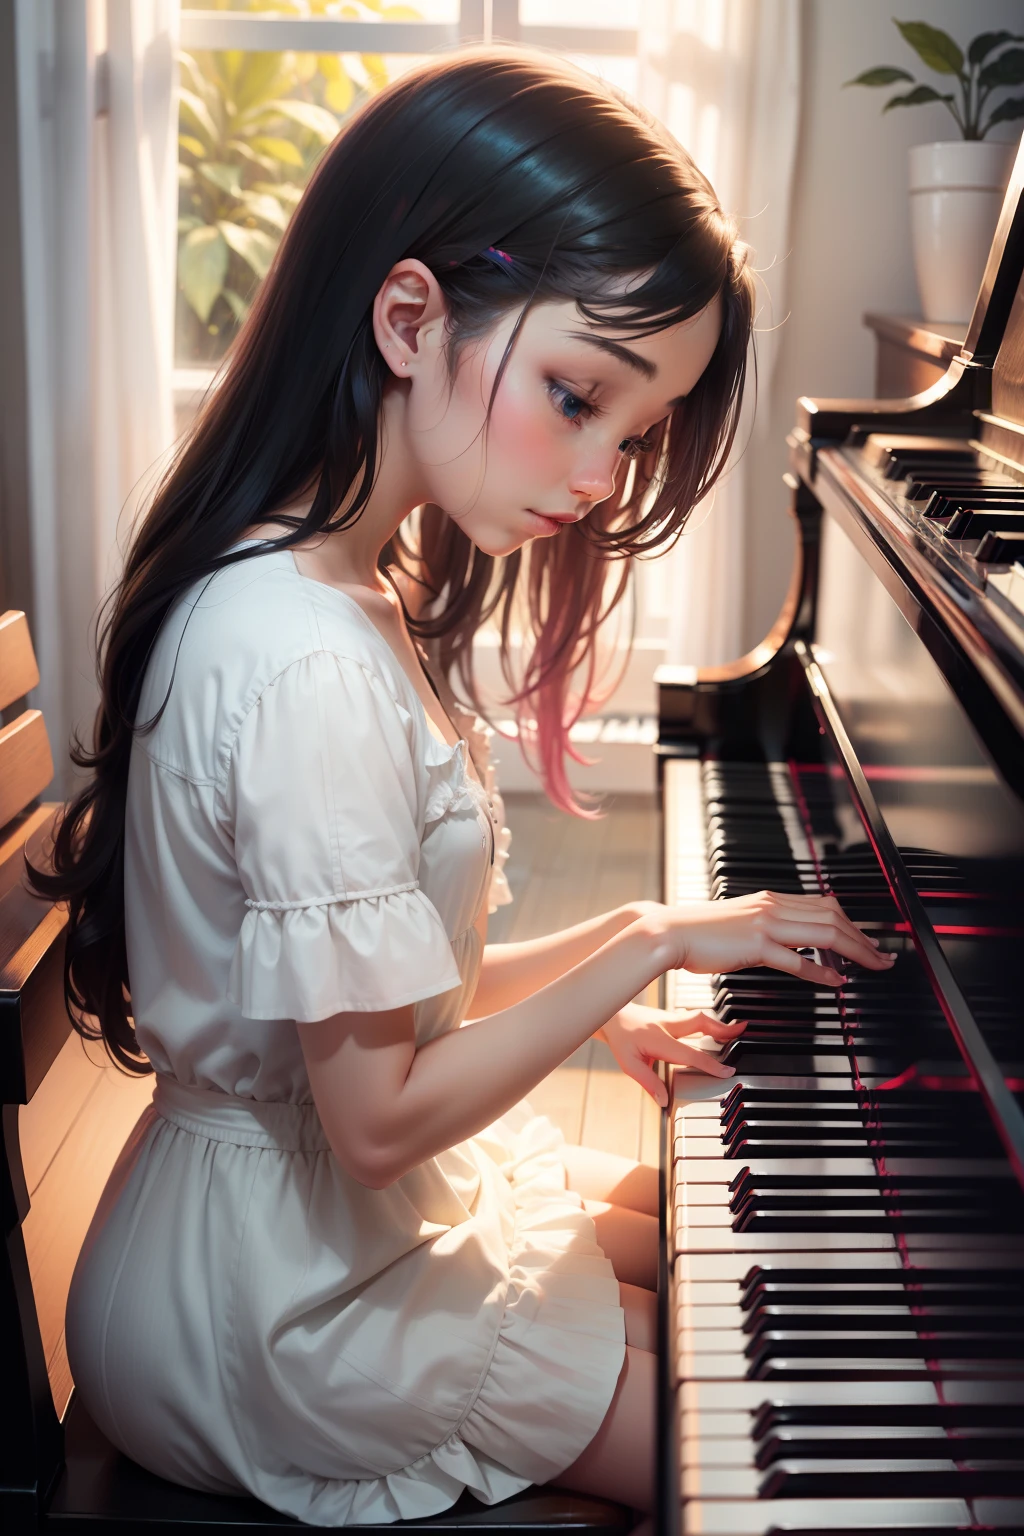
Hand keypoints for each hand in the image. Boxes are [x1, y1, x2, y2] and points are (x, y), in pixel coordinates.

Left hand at [598, 1001, 746, 1106]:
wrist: (610, 1015)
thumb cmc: (620, 1039)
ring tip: (736, 1030)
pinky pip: (693, 1018)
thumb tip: (664, 1102)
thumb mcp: (629, 1065)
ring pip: (699, 1017)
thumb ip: (649, 1083)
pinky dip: (708, 1023)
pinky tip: (714, 1029)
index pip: (690, 1053)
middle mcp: (669, 1025)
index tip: (727, 1071)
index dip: (710, 1064)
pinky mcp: (670, 1015)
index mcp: (660, 1040)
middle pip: (701, 1022)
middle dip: (723, 1029)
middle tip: (742, 1032)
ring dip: (718, 1024)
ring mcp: (670, 1017)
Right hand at [662, 890, 895, 987]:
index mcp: (769, 899)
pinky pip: (797, 959)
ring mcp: (764, 924)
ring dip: (855, 951)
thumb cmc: (698, 932)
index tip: (866, 941)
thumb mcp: (739, 923)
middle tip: (882, 957)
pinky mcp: (755, 945)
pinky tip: (835, 981)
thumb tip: (789, 941)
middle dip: (864, 937)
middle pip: (833, 916)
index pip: (824, 905)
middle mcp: (771, 906)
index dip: (852, 924)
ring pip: (824, 933)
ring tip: (871, 967)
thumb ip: (766, 926)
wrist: (668, 932)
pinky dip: (821, 970)